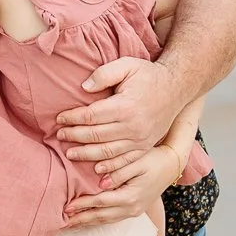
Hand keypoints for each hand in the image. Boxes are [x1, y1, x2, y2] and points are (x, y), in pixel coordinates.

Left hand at [56, 57, 179, 164]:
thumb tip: (84, 88)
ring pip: (108, 152)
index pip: (91, 116)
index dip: (73, 118)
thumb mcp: (127, 65)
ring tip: (70, 153)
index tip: (59, 118)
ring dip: (86, 154)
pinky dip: (110, 167)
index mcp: (125, 106)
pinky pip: (125, 161)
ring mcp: (140, 139)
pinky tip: (96, 169)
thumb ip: (103, 74)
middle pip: (96, 136)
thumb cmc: (148, 75)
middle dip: (75, 136)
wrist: (176, 87)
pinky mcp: (145, 146)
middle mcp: (133, 126)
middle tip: (60, 136)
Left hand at [66, 144, 178, 219]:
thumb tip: (101, 182)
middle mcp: (132, 208)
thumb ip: (118, 171)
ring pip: (106, 220)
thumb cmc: (153, 158)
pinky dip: (98, 220)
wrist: (172, 165)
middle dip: (81, 219)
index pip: (100, 202)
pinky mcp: (135, 210)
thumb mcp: (137, 161)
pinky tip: (88, 218)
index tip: (66, 206)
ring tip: (71, 223)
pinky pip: (112, 218)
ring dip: (88, 222)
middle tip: (62, 220)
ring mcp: (134, 211)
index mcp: (130, 196)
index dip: (82, 205)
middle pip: (101, 216)